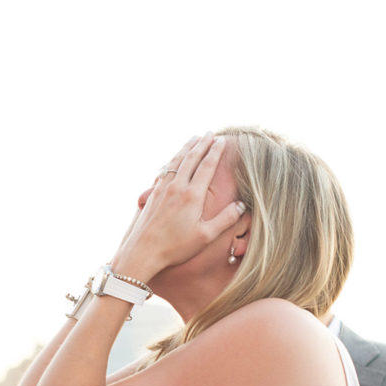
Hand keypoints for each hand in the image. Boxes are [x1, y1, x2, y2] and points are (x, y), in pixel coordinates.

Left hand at [113, 135, 244, 281]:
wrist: (143, 251)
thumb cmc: (176, 247)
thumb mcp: (205, 236)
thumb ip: (225, 219)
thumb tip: (241, 205)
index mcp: (193, 195)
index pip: (207, 166)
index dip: (215, 152)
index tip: (221, 141)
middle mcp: (177, 187)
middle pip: (191, 158)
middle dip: (202, 144)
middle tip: (210, 133)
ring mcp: (163, 189)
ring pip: (176, 161)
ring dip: (186, 148)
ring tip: (194, 138)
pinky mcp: (153, 194)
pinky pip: (165, 170)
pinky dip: (173, 160)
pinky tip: (174, 159)